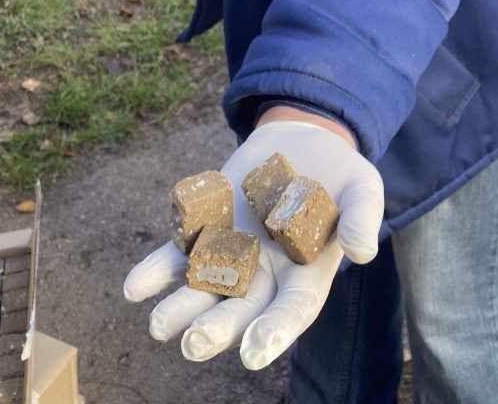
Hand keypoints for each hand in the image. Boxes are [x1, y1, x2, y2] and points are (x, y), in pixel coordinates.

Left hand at [123, 118, 383, 368]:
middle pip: (242, 309)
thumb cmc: (340, 171)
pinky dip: (156, 271)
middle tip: (193, 344)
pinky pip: (178, 254)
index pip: (292, 310)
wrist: (302, 142)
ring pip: (204, 290)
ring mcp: (233, 253)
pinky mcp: (207, 228)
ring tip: (159, 325)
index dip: (275, 332)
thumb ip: (363, 217)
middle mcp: (266, 273)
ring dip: (180, 309)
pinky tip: (135, 286)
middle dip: (218, 329)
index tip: (254, 354)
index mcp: (306, 274)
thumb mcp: (362, 187)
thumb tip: (361, 252)